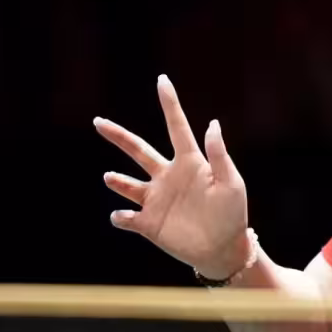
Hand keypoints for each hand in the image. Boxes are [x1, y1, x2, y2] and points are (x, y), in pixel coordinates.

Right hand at [94, 75, 249, 278]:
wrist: (224, 251)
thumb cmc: (233, 214)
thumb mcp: (231, 183)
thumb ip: (219, 155)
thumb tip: (212, 123)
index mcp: (190, 163)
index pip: (176, 127)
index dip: (170, 104)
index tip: (162, 80)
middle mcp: (168, 177)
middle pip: (138, 151)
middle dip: (118, 136)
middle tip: (99, 122)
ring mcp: (156, 200)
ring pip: (128, 184)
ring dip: (118, 181)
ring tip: (110, 177)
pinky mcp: (149, 224)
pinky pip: (128, 218)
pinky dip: (120, 216)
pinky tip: (120, 215)